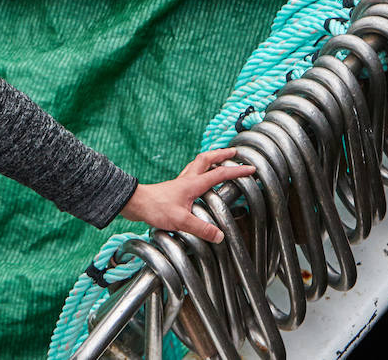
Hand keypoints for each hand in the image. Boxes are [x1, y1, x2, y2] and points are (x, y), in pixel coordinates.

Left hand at [118, 147, 255, 242]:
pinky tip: (200, 178)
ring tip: (220, 159)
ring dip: (211, 159)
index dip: (237, 171)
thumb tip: (220, 236)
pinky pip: (191, 172)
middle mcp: (188, 179)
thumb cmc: (156, 209)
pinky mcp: (175, 187)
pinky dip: (200, 170)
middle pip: (207, 159)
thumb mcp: (181, 221)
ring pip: (198, 163)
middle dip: (222, 154)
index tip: (251, 168)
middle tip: (234, 153)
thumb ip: (201, 228)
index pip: (220, 174)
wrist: (136, 203)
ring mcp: (181, 182)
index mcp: (194, 184)